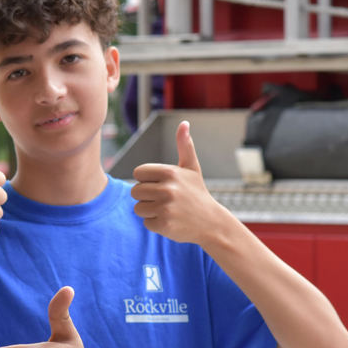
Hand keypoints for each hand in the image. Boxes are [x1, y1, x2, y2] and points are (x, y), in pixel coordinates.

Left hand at [131, 121, 229, 244]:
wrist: (211, 223)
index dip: (147, 180)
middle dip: (147, 196)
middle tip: (166, 200)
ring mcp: (165, 207)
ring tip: (168, 210)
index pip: (138, 173)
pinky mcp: (164, 224)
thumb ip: (184, 146)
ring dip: (149, 211)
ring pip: (138, 208)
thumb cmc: (197, 193)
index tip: (161, 185)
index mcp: (170, 172)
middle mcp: (167, 189)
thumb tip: (184, 123)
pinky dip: (155, 223)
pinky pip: (145, 222)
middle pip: (135, 191)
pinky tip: (170, 220)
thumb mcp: (192, 168)